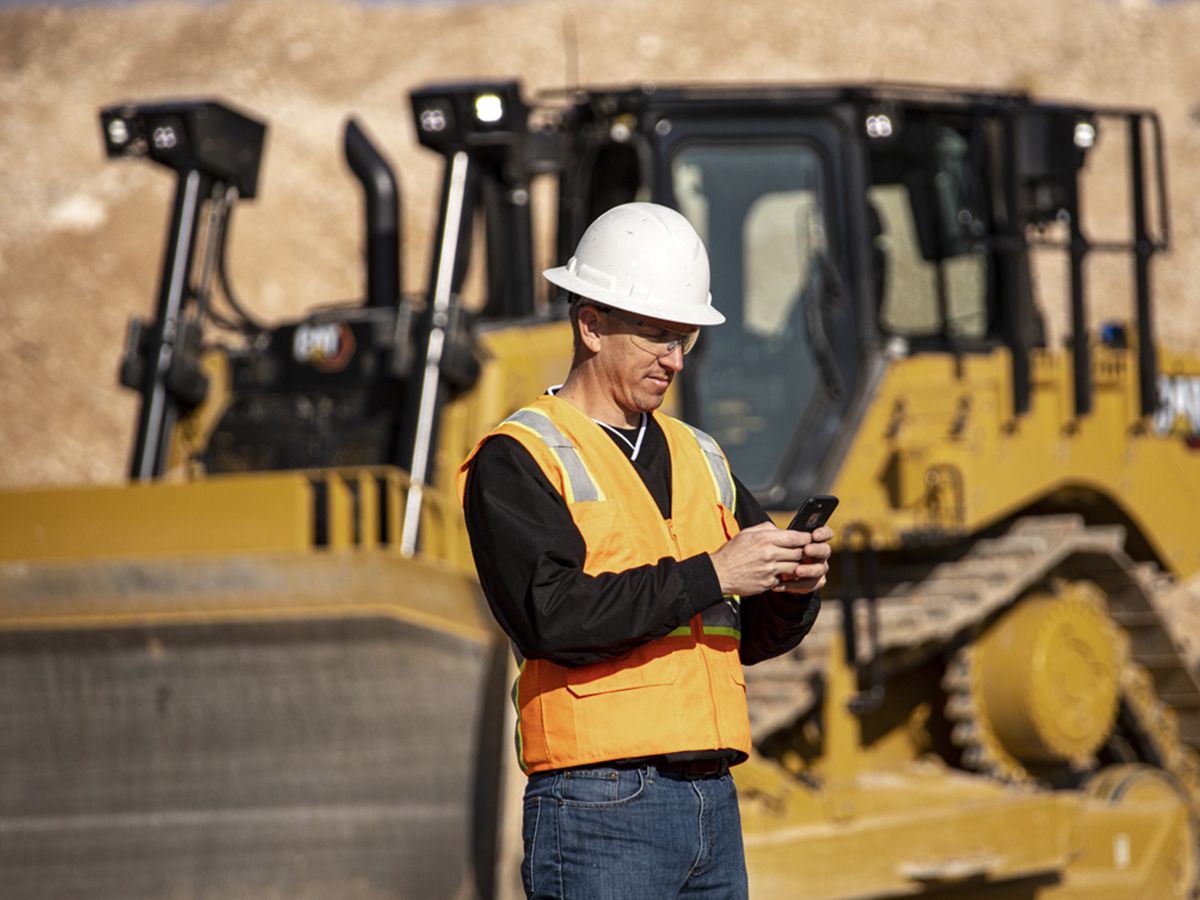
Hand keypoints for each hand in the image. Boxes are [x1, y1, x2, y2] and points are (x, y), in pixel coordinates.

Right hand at [709, 522, 830, 595]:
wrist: (720, 573)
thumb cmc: (733, 551)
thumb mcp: (747, 533)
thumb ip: (766, 528)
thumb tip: (782, 530)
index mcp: (765, 539)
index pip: (795, 537)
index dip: (806, 538)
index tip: (809, 538)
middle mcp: (769, 554)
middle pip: (799, 553)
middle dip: (802, 552)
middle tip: (803, 551)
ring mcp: (770, 570)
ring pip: (794, 567)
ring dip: (795, 565)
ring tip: (789, 562)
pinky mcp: (768, 583)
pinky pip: (783, 579)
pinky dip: (782, 576)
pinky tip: (776, 572)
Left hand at [775, 524, 832, 593]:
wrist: (774, 571)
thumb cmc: (776, 550)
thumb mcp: (775, 540)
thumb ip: (779, 534)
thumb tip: (774, 529)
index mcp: (814, 540)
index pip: (825, 533)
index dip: (823, 533)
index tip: (814, 535)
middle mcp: (819, 553)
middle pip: (825, 550)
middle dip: (816, 549)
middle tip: (806, 550)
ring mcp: (818, 568)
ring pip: (820, 569)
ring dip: (809, 569)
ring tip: (797, 570)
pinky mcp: (814, 582)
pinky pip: (810, 584)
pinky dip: (796, 584)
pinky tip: (783, 583)